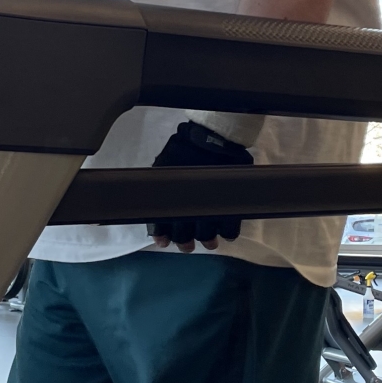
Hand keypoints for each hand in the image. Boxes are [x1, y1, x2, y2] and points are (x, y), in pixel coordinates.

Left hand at [148, 121, 253, 251]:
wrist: (211, 136)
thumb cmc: (184, 149)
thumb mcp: (164, 165)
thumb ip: (161, 184)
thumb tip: (151, 198)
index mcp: (169, 196)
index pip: (161, 223)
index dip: (161, 235)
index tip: (163, 243)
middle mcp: (187, 204)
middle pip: (184, 234)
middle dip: (184, 242)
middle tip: (187, 245)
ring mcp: (209, 205)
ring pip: (206, 234)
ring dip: (207, 240)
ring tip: (210, 243)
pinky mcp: (229, 203)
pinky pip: (230, 226)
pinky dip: (229, 232)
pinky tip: (227, 234)